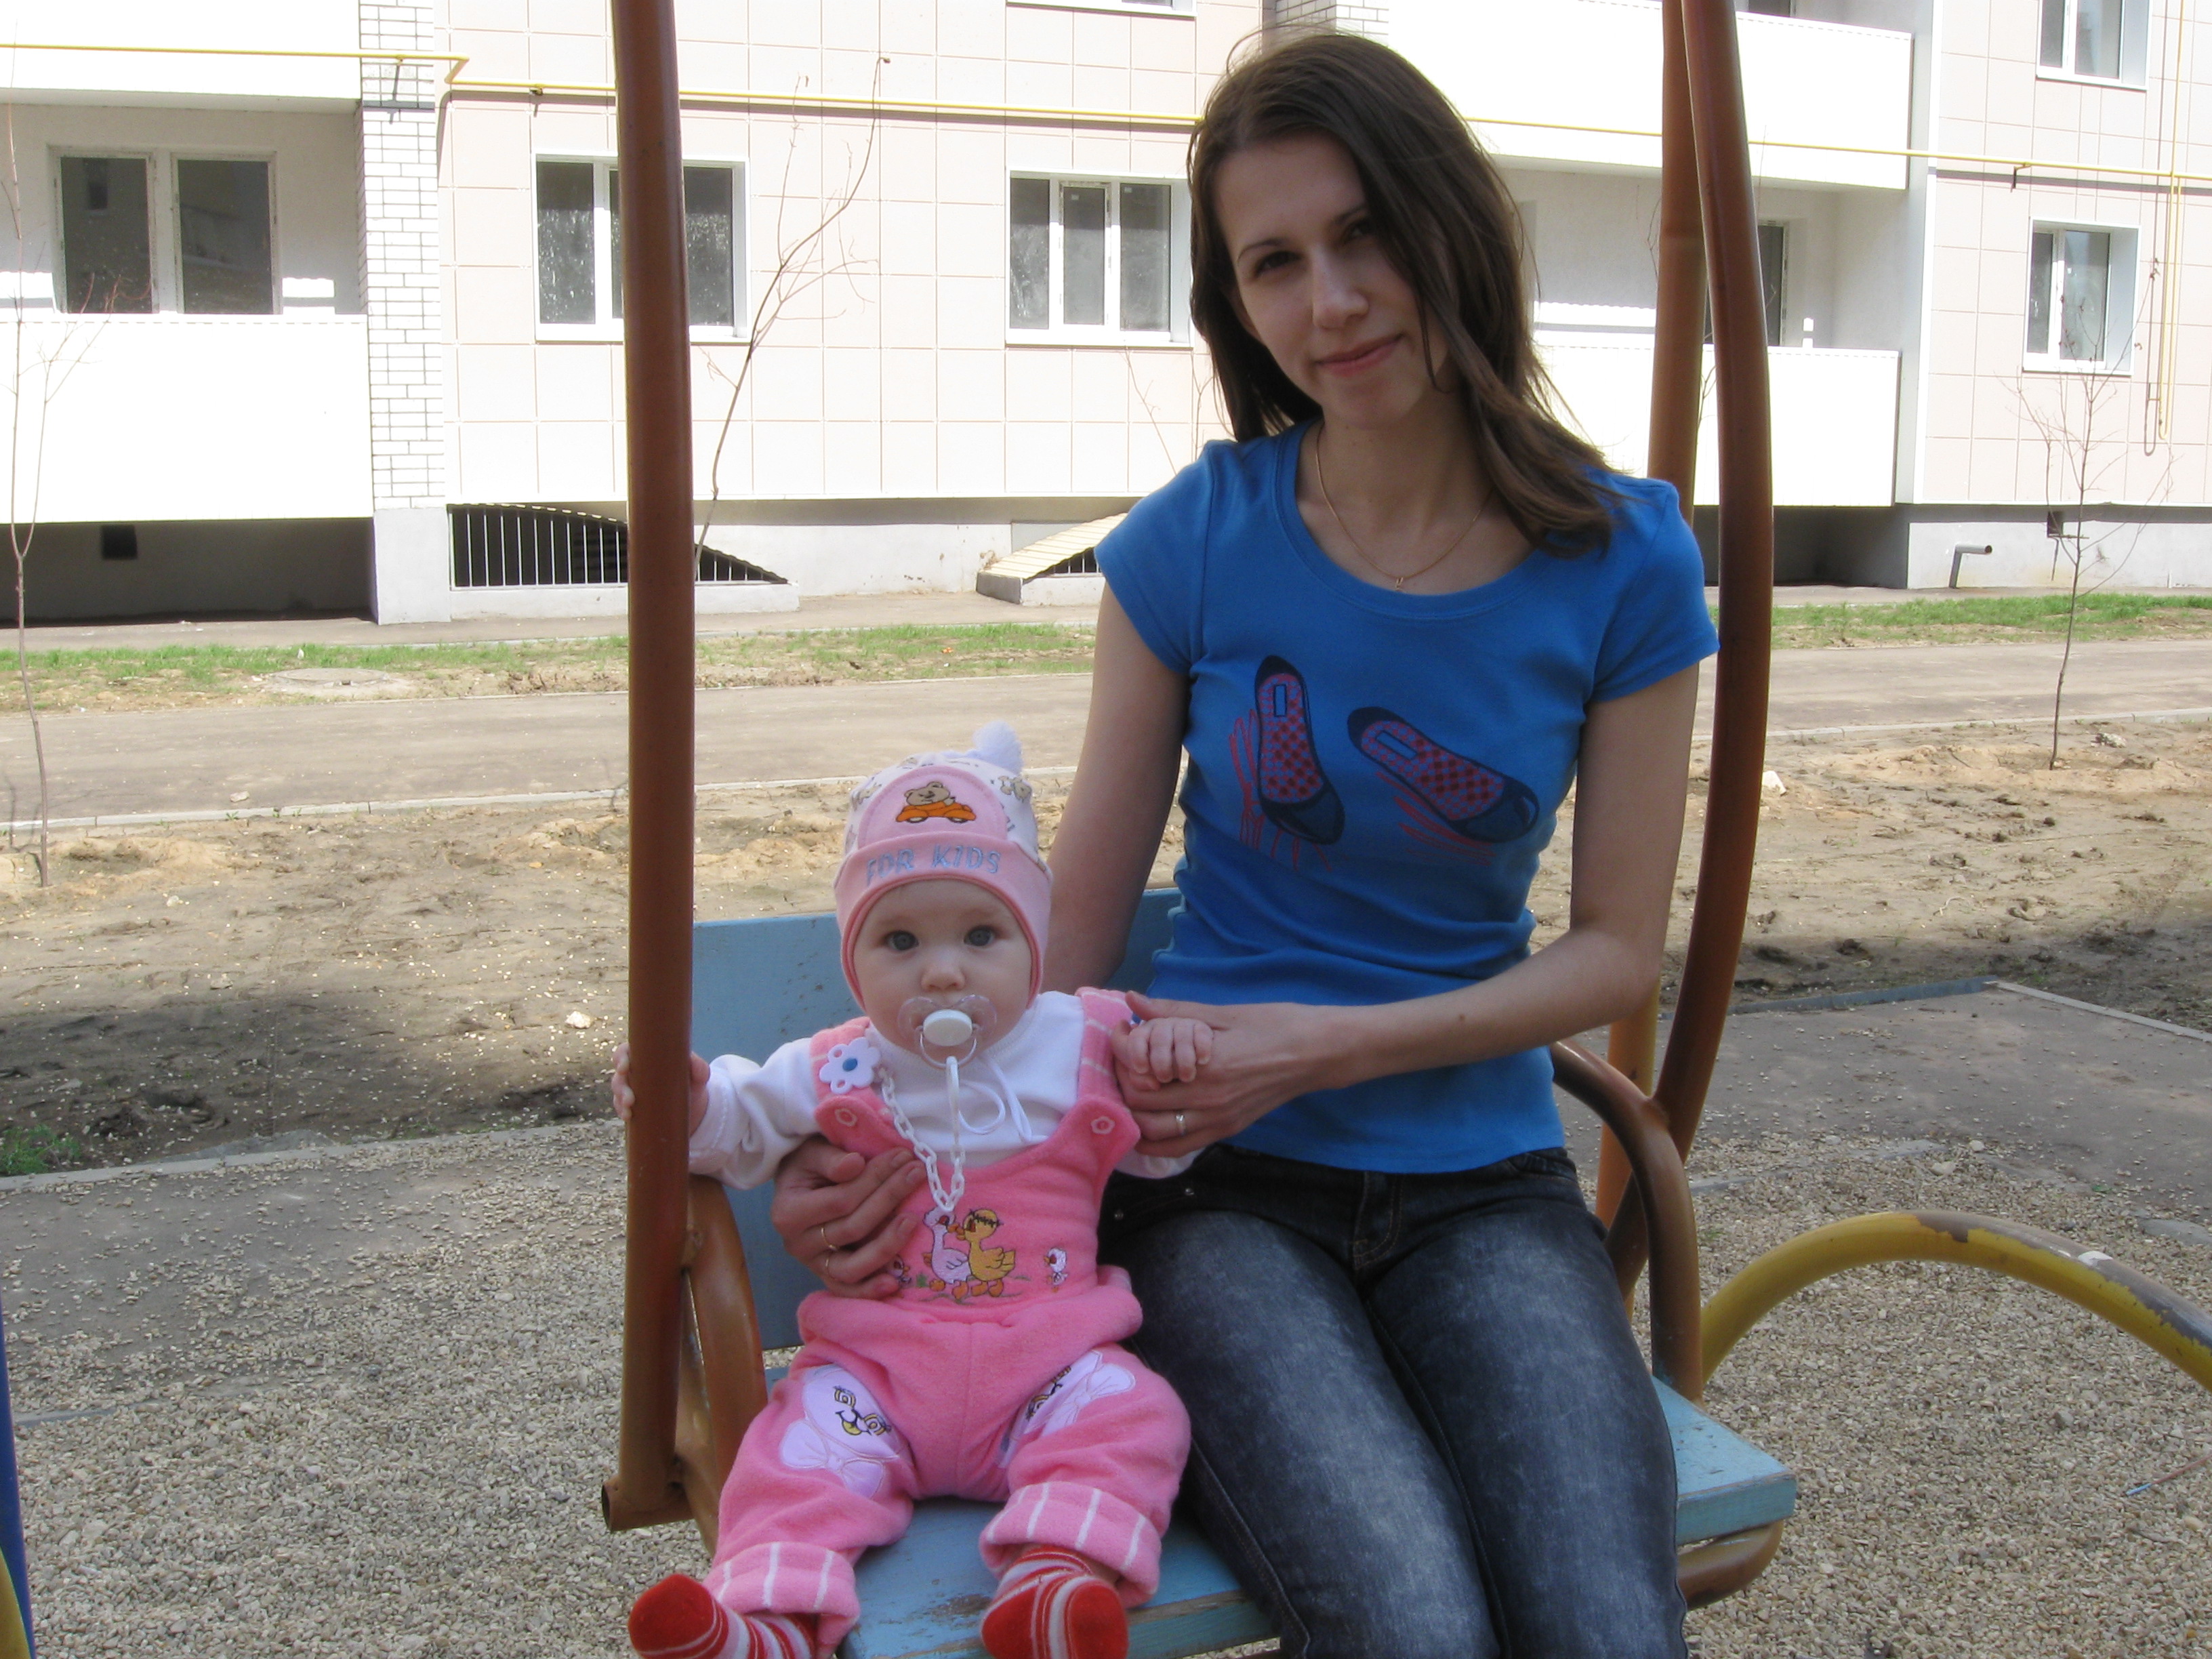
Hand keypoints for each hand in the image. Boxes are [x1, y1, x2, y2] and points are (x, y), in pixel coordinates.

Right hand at [610, 1043, 709, 1135]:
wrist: (694, 1107)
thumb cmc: (692, 1083)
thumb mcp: (698, 1075)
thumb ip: (699, 1067)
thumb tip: (696, 1065)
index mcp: (646, 1056)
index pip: (626, 1051)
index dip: (620, 1057)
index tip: (624, 1067)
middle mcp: (635, 1071)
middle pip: (619, 1075)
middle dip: (620, 1086)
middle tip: (630, 1098)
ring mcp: (632, 1089)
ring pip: (618, 1092)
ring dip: (620, 1101)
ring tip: (629, 1111)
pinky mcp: (633, 1105)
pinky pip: (621, 1107)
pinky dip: (622, 1111)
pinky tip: (627, 1117)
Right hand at [771, 1137, 926, 1298]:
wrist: (797, 1187)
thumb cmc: (808, 1166)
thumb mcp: (812, 1152)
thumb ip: (830, 1159)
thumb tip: (855, 1164)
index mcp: (788, 1213)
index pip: (841, 1200)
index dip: (875, 1179)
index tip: (902, 1157)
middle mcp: (797, 1244)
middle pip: (852, 1228)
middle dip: (889, 1198)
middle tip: (916, 1173)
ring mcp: (813, 1264)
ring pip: (851, 1266)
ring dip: (886, 1244)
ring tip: (913, 1220)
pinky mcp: (827, 1275)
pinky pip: (848, 1289)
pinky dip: (869, 1289)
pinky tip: (894, 1283)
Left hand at [1117, 991, 1350, 1157]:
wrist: (1316, 1053)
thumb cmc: (1274, 1024)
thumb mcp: (1223, 1013)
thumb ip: (1174, 1012)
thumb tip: (1133, 1001)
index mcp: (1206, 1066)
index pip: (1140, 1073)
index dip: (1120, 1054)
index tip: (1121, 1033)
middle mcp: (1209, 1101)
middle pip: (1140, 1105)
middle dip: (1122, 1082)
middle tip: (1123, 1059)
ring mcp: (1218, 1121)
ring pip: (1153, 1133)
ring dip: (1133, 1114)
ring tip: (1132, 1087)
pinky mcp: (1227, 1131)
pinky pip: (1178, 1148)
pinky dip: (1154, 1140)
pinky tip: (1146, 1121)